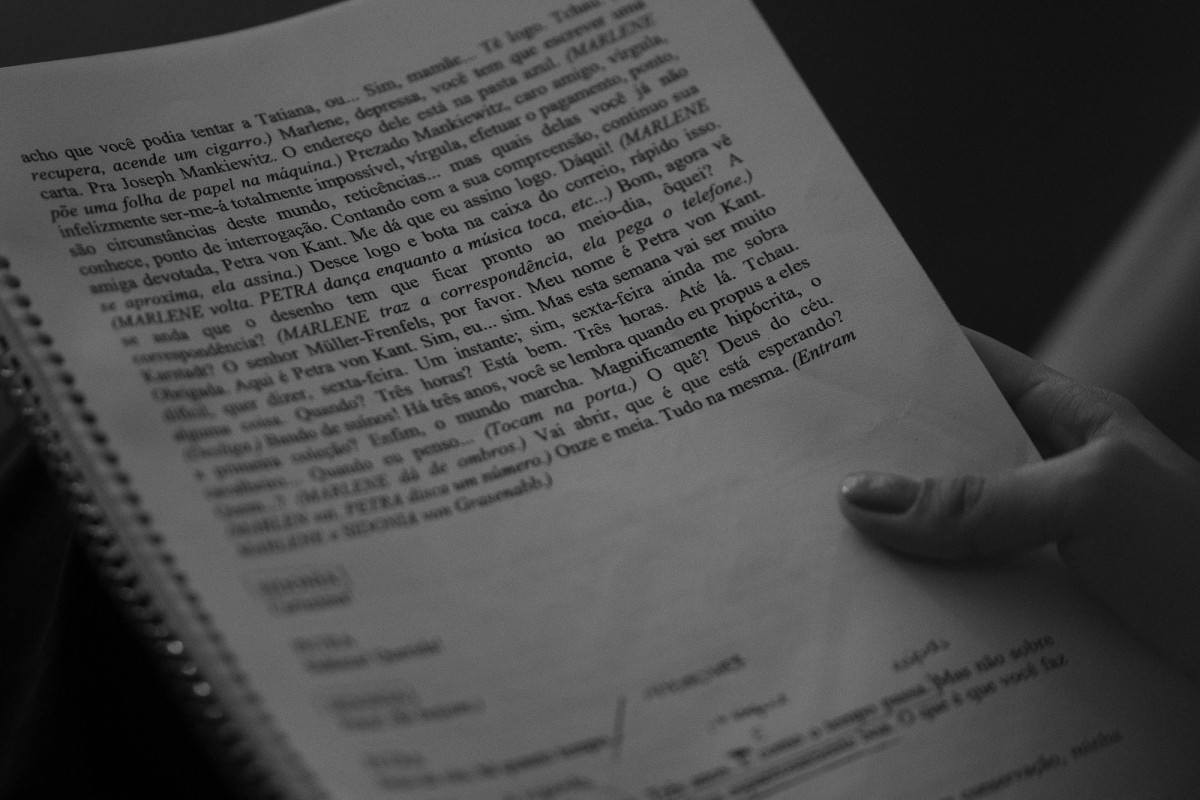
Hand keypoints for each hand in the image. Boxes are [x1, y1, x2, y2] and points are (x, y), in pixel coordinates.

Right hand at [838, 328, 1199, 681]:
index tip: (833, 359)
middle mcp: (1048, 480)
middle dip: (877, 462)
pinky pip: (964, 600)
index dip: (907, 359)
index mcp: (1068, 421)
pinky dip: (923, 606)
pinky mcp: (1038, 613)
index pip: (972, 367)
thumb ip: (976, 500)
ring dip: (894, 546)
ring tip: (818, 544)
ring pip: (946, 536)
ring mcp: (1041, 548)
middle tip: (796, 463)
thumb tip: (862, 496)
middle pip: (945, 458)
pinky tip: (879, 613)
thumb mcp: (1091, 501)